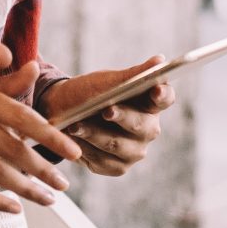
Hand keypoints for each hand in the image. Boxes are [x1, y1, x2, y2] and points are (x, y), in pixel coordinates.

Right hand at [0, 62, 81, 213]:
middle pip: (11, 147)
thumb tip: (35, 68)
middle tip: (63, 184)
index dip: (51, 136)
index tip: (74, 152)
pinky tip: (15, 208)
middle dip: (43, 169)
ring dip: (26, 189)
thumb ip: (3, 87)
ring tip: (48, 199)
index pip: (21, 115)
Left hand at [46, 56, 174, 176]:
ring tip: (75, 125)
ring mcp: (133, 151)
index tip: (155, 89)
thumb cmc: (90, 93)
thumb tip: (160, 61)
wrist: (61, 112)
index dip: (162, 95)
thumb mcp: (107, 81)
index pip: (165, 99)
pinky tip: (73, 140)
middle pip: (143, 126)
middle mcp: (148, 130)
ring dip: (95, 134)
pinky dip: (85, 149)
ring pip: (118, 145)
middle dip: (123, 117)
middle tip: (106, 110)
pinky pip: (103, 160)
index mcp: (150, 104)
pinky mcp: (116, 167)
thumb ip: (133, 74)